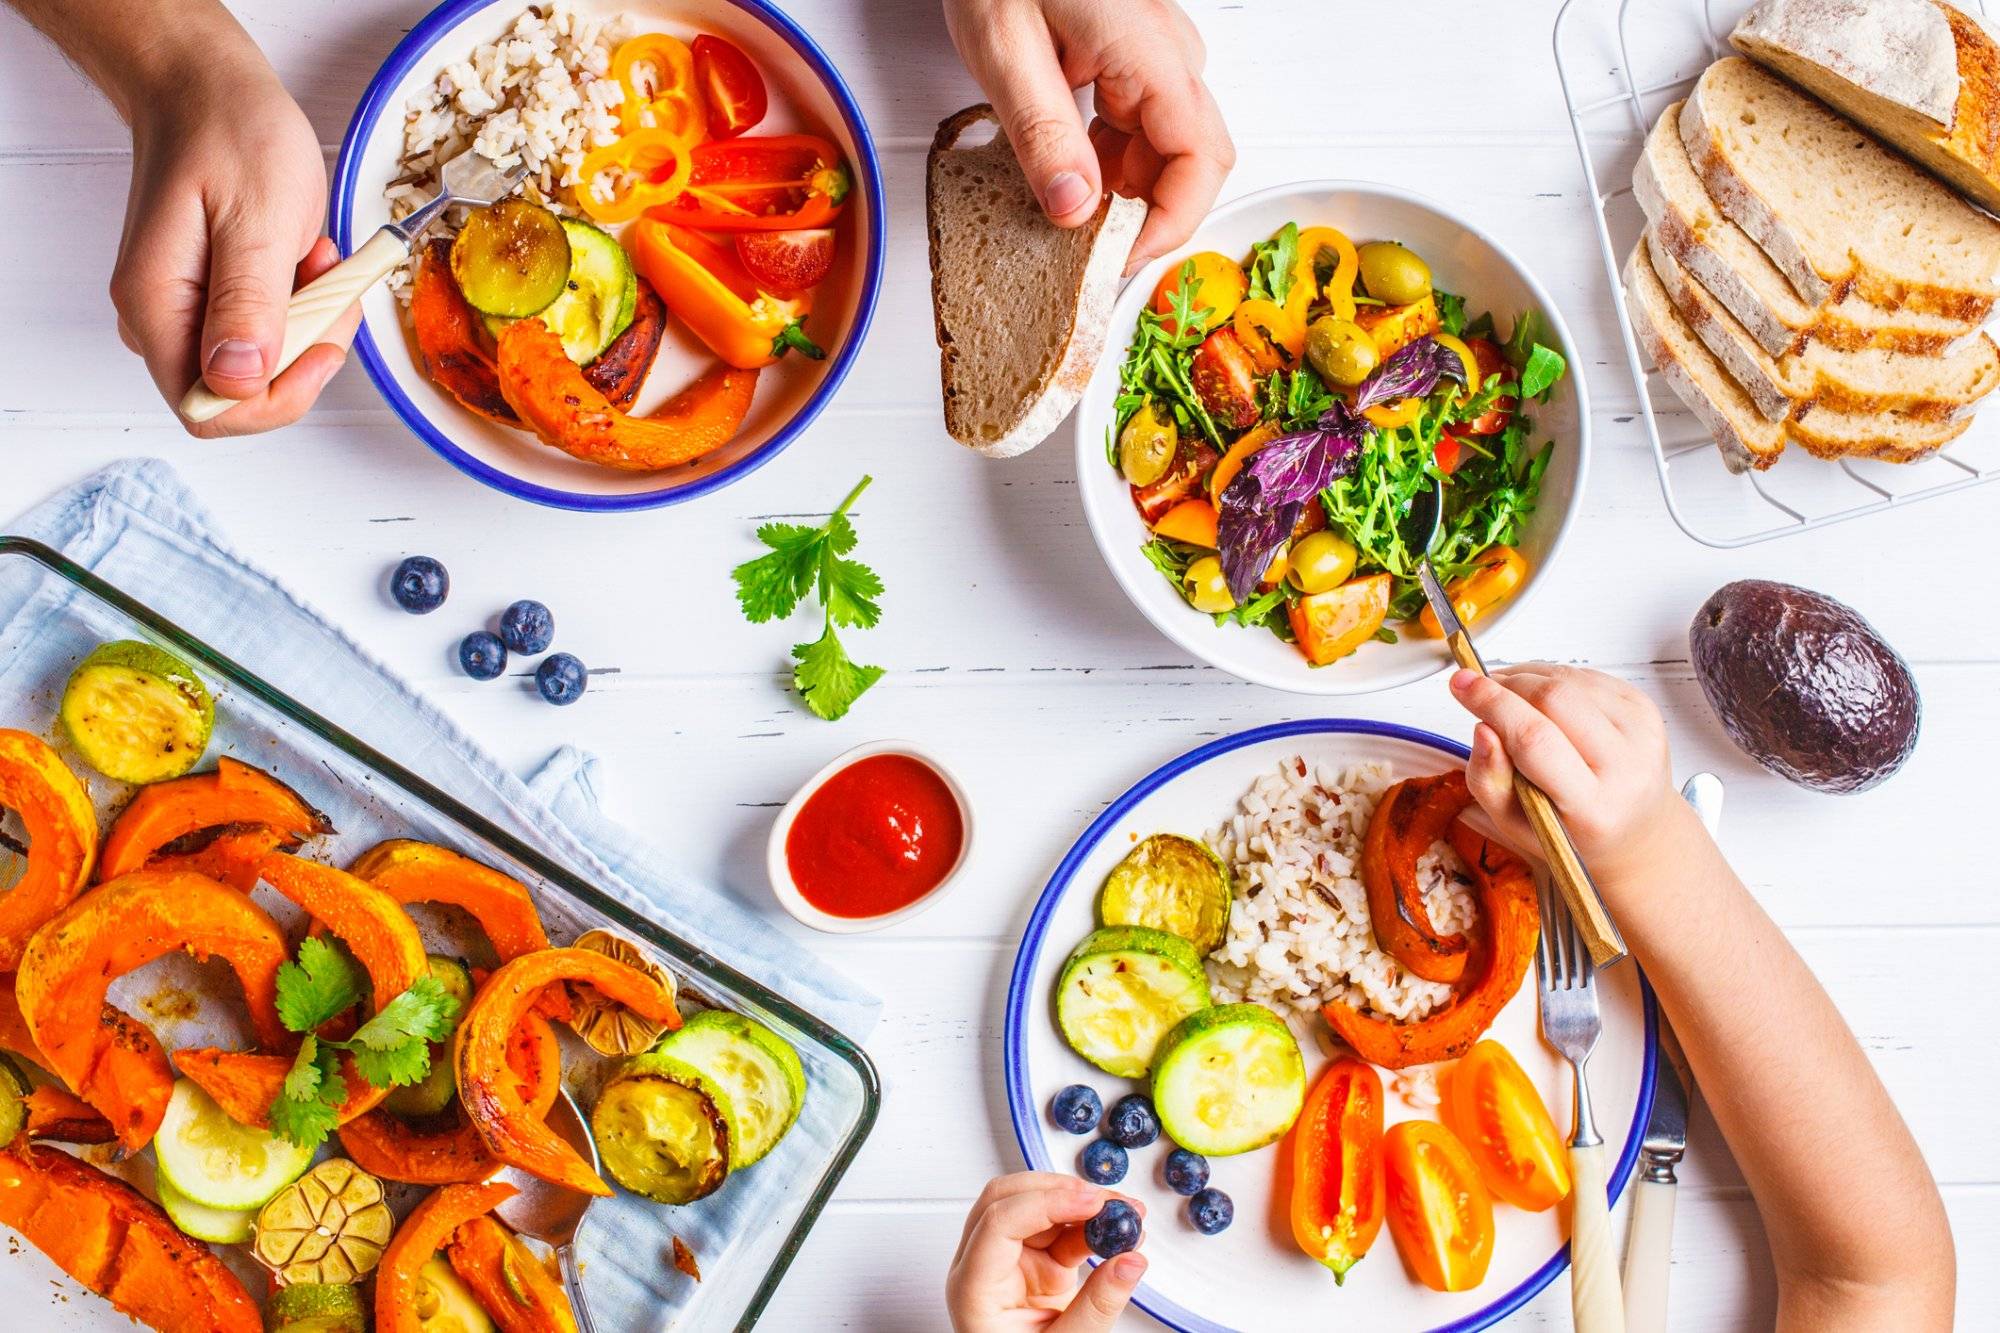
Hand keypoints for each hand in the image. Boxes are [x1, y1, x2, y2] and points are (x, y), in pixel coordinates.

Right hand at [110, 59, 357, 435]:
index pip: (210, 409)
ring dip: (308, 324)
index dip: (277, 397)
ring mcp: (187, 311)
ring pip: (263, 365)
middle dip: (303, 354)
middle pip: (241, 394)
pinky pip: (269, 333)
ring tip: (316, 258)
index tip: (322, 342)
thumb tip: (237, 380)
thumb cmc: (229, 136)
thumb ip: (248, 304)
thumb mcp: (256, 217)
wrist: (207, 90)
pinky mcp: (214, 299)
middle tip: (330, 287)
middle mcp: (161, 319)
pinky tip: (307, 258)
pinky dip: (303, 305)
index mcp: (157, 307)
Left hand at [942, 0, 1233, 270]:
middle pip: (1190, 161)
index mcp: (1149, 52)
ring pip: (1163, 150)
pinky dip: (1109, 166)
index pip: (1199, 159)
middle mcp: (1166, 55)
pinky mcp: (1131, 62)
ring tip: (1068, 220)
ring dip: (1124, 194)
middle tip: (1090, 258)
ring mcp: (1153, 57)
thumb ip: (1042, 134)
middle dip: (1146, 217)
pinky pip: (1138, 129)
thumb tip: (1074, 211)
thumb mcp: (1005, 50)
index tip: (1121, 264)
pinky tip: (1068, 178)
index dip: (1170, 225)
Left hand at [947, 1173, 1146, 1330]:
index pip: (999, 1223)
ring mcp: (1008, 1265)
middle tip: (1108, 1202)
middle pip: (1009, 1201)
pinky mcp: (1035, 1269)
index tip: (1092, 1203)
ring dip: (1081, 1206)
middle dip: (1061, 1192)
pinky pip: (1059, 1233)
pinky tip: (1118, 1234)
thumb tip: (1131, 1260)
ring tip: (1125, 1216)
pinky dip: (1090, 1228)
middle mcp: (984, 1268)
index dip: (1047, 1203)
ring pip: (1036, 1210)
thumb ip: (1097, 1307)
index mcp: (973, 1289)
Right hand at [1448, 665, 1689, 891]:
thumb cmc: (1571, 831)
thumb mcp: (1516, 824)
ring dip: (1528, 679)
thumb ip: (1489, 780)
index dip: (1493, 704)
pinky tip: (1544, 703)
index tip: (1461, 684)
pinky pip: (1587, 676)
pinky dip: (1554, 679)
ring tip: (1513, 703)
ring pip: (1570, 679)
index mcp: (1593, 807)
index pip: (1536, 740)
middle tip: (1482, 693)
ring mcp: (1644, 734)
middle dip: (1508, 686)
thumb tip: (1482, 728)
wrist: (1635, 832)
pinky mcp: (1648, 710)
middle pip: (1555, 698)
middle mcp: (1628, 768)